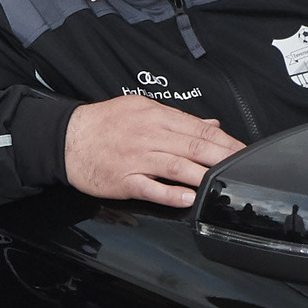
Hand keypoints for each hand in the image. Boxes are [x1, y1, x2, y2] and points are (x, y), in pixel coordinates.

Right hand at [63, 94, 243, 207]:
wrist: (65, 139)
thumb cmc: (104, 124)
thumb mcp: (140, 110)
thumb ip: (176, 119)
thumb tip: (209, 124)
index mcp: (154, 115)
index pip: (199, 128)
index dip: (225, 140)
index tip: (242, 150)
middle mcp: (148, 135)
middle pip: (194, 147)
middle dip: (223, 158)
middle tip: (242, 167)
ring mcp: (136, 159)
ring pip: (178, 167)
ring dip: (204, 176)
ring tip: (222, 183)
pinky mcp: (124, 180)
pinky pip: (152, 188)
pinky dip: (172, 193)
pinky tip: (188, 198)